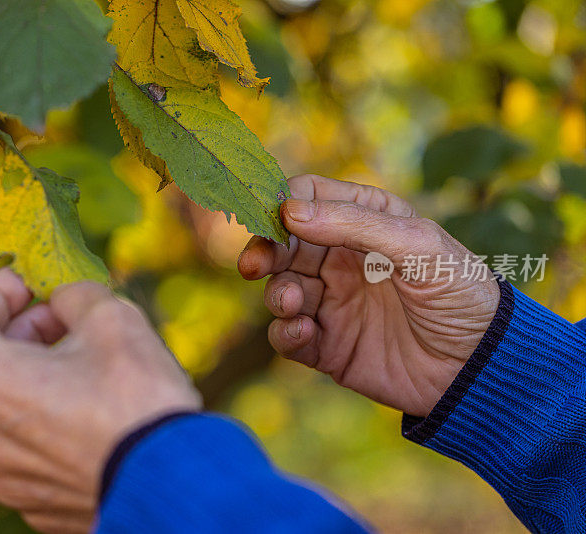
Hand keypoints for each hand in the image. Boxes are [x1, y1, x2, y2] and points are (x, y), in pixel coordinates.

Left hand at [0, 269, 200, 532]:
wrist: (175, 480)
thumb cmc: (137, 396)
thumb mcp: (111, 316)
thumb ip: (73, 294)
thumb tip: (63, 300)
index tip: (30, 282)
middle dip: (23, 331)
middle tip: (66, 319)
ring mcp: (4, 475)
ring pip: (7, 408)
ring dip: (36, 376)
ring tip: (87, 365)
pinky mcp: (33, 500)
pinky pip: (29, 446)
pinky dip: (49, 420)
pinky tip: (92, 412)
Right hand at [238, 175, 499, 416]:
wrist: (482, 369)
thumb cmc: (459, 293)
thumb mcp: (417, 246)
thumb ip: (354, 224)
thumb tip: (288, 210)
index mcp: (365, 222)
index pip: (309, 198)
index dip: (283, 203)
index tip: (273, 217)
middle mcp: (342, 259)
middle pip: (283, 244)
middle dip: (265, 251)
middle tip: (254, 263)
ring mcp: (333, 303)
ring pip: (280, 288)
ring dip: (278, 293)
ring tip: (293, 301)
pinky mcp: (328, 346)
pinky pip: (289, 336)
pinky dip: (286, 333)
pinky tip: (304, 332)